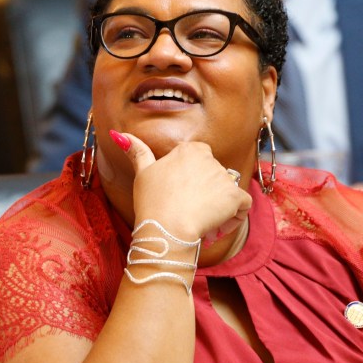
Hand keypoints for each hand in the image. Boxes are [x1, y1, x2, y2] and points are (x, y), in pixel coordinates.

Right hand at [116, 132, 251, 242]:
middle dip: (205, 199)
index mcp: (190, 150)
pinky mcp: (235, 196)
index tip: (182, 199)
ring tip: (202, 227)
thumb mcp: (142, 174)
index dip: (194, 182)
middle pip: (214, 179)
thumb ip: (137, 151)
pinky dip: (235, 218)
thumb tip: (119, 134)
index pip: (200, 162)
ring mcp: (224, 177)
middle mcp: (211, 158)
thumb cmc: (152, 203)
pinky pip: (244, 205)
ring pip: (228, 194)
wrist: (165, 228)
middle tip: (189, 217)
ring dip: (218, 210)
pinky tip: (218, 228)